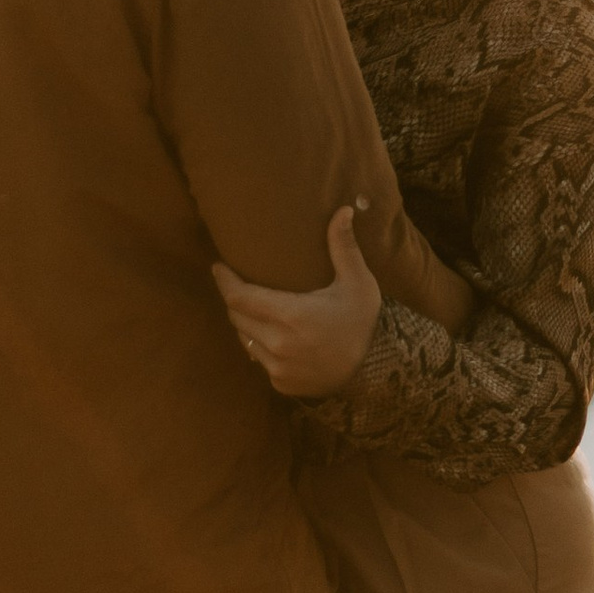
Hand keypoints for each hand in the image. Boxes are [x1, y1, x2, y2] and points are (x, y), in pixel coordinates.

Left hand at [212, 204, 382, 398]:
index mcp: (292, 315)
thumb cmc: (363, 321)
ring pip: (245, 339)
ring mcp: (278, 367)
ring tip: (255, 309)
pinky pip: (259, 360)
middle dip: (235, 299)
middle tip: (240, 285)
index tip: (218, 267)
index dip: (224, 281)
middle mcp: (279, 344)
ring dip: (246, 323)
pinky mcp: (280, 383)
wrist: (375, 370)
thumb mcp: (357, 282)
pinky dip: (262, 346)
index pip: (239, 298)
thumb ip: (343, 247)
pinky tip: (276, 337)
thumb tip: (344, 209)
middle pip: (237, 317)